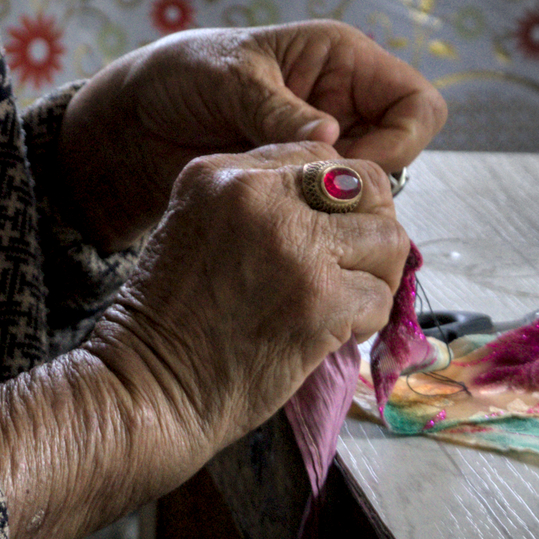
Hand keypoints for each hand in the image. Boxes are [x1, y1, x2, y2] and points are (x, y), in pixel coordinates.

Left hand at [57, 22, 446, 250]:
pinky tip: (282, 224)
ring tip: (293, 210)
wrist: (136, 120)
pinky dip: (318, 220)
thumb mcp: (229, 79)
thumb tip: (331, 138)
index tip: (349, 162)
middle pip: (403, 153)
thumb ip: (277, 109)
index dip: (400, 138)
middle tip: (320, 198)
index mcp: (342, 59)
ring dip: (341, 204)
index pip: (417, 103)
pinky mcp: (304, 183)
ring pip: (371, 189)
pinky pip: (335, 210)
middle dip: (371, 181)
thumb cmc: (182, 75)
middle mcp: (346, 102)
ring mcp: (327, 146)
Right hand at [84, 143, 410, 459]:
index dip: (339, 198)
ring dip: (377, 276)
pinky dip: (366, 321)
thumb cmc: (174, 318)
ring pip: (387, 238)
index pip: (319, 153)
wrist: (151, 385)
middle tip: (356, 266)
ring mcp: (291, 244)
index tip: (329, 236)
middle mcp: (257, 194)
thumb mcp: (200, 225)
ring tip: (345, 303)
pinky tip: (333, 333)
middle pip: (366, 184)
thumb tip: (342, 206)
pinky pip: (380, 296)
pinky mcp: (318, 298)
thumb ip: (261, 202)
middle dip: (372, 227)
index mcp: (221, 171)